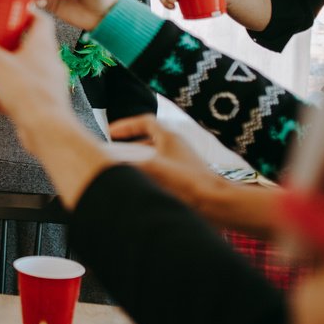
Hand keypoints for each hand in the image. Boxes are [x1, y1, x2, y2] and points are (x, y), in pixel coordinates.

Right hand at [0, 11, 74, 126]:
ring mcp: (44, 83)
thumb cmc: (32, 96)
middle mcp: (47, 62)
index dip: (25, 12)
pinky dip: (4, 91)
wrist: (47, 131)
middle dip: (6, 41)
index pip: (40, 19)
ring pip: (22, 69)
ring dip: (3, 67)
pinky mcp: (38, 102)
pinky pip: (19, 91)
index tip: (8, 10)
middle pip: (27, 44)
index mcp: (43, 46)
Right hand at [107, 115, 224, 208]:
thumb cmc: (187, 182)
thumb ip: (128, 162)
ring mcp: (181, 159)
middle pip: (148, 137)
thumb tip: (109, 160)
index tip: (111, 132)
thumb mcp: (153, 167)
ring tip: (124, 167)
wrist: (215, 201)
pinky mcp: (183, 174)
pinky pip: (160, 166)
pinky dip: (147, 170)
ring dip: (138, 157)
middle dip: (130, 143)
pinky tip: (141, 182)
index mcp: (169, 137)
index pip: (144, 121)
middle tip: (115, 150)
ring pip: (154, 153)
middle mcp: (175, 145)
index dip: (126, 125)